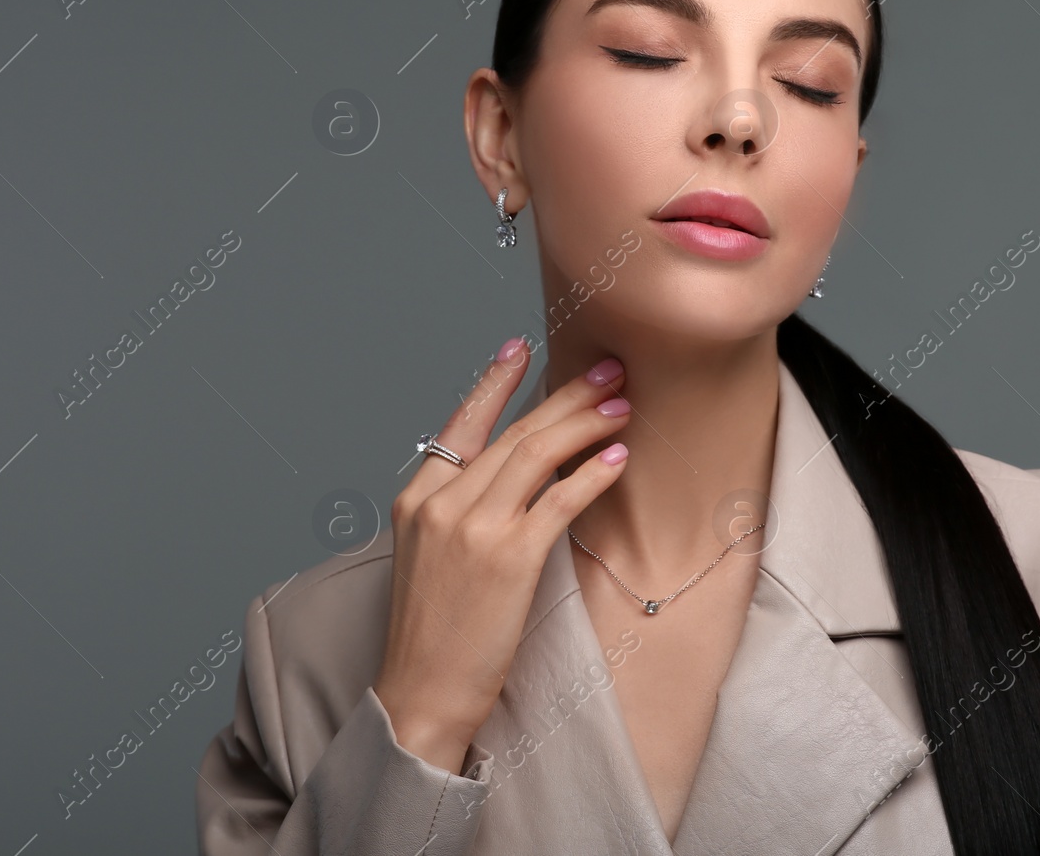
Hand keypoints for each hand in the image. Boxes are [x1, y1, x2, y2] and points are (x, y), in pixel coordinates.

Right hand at [371, 337, 630, 773]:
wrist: (421, 692)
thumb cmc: (432, 632)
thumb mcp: (426, 556)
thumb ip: (457, 511)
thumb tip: (510, 475)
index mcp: (417, 499)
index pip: (461, 423)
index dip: (494, 382)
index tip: (521, 347)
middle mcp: (441, 503)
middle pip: (513, 432)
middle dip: (565, 396)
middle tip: (607, 370)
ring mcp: (474, 527)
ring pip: (537, 454)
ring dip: (586, 423)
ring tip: (622, 405)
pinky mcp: (509, 557)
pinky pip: (559, 500)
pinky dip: (591, 475)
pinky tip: (617, 459)